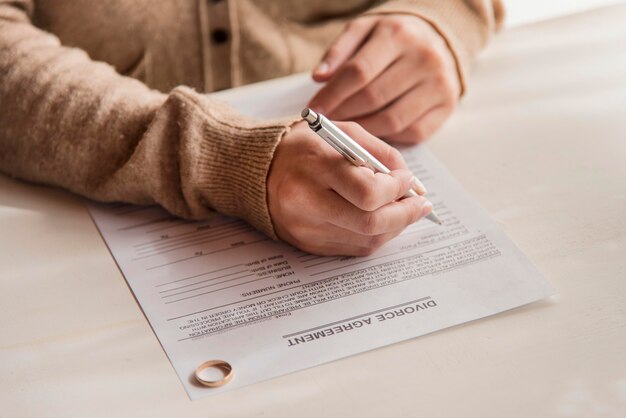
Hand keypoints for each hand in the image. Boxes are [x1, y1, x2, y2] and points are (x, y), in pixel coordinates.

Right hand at [267, 120, 431, 255]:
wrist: (256, 171)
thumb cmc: (302, 147)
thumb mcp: (340, 133)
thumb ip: (379, 153)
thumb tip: (412, 184)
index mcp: (313, 167)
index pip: (367, 192)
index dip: (397, 189)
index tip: (406, 180)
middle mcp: (306, 202)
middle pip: (370, 223)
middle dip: (404, 215)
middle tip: (420, 205)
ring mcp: (305, 228)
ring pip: (366, 241)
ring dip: (394, 228)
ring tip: (403, 210)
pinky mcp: (306, 244)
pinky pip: (352, 249)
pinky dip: (374, 236)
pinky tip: (381, 220)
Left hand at [309, 15, 459, 143]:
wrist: (438, 38)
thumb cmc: (393, 38)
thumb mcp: (364, 30)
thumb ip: (339, 51)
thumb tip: (319, 78)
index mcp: (398, 35)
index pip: (358, 72)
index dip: (332, 95)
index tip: (314, 110)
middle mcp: (424, 58)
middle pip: (373, 98)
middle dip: (344, 115)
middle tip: (327, 124)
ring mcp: (439, 84)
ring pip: (391, 121)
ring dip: (363, 131)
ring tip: (347, 129)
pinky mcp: (446, 106)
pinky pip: (412, 132)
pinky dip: (389, 137)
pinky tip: (373, 132)